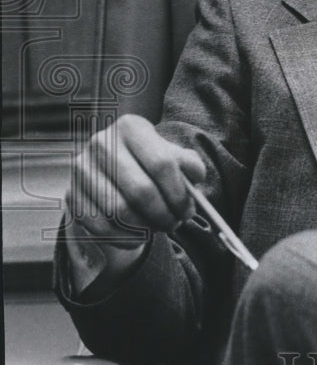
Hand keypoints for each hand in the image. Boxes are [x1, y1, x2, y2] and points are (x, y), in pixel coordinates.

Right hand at [65, 113, 206, 248]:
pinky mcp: (72, 193)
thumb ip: (188, 163)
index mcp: (131, 127)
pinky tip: (138, 236)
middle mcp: (101, 143)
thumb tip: (196, 176)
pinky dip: (123, 237)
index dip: (178, 193)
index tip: (189, 210)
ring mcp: (82, 169)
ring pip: (119, 211)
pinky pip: (99, 226)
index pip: (161, 164)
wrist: (111, 165)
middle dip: (163, 214)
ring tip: (159, 227)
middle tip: (175, 224)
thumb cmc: (148, 159)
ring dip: (145, 227)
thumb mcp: (170, 153)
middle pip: (140, 190)